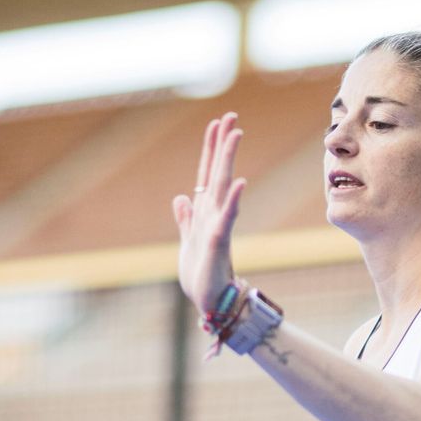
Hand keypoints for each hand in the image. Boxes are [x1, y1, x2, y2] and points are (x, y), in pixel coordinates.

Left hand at [172, 113, 245, 314]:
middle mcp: (214, 215)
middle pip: (218, 173)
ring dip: (228, 161)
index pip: (207, 174)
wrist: (210, 303)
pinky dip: (233, 201)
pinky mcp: (218, 243)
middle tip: (231, 116)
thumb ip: (185, 220)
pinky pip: (227, 218)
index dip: (210, 149)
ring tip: (235, 135)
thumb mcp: (188, 243)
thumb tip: (181, 197)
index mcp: (205, 213)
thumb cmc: (201, 276)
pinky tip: (240, 183)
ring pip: (223, 188)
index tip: (217, 123)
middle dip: (223, 145)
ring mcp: (218, 227)